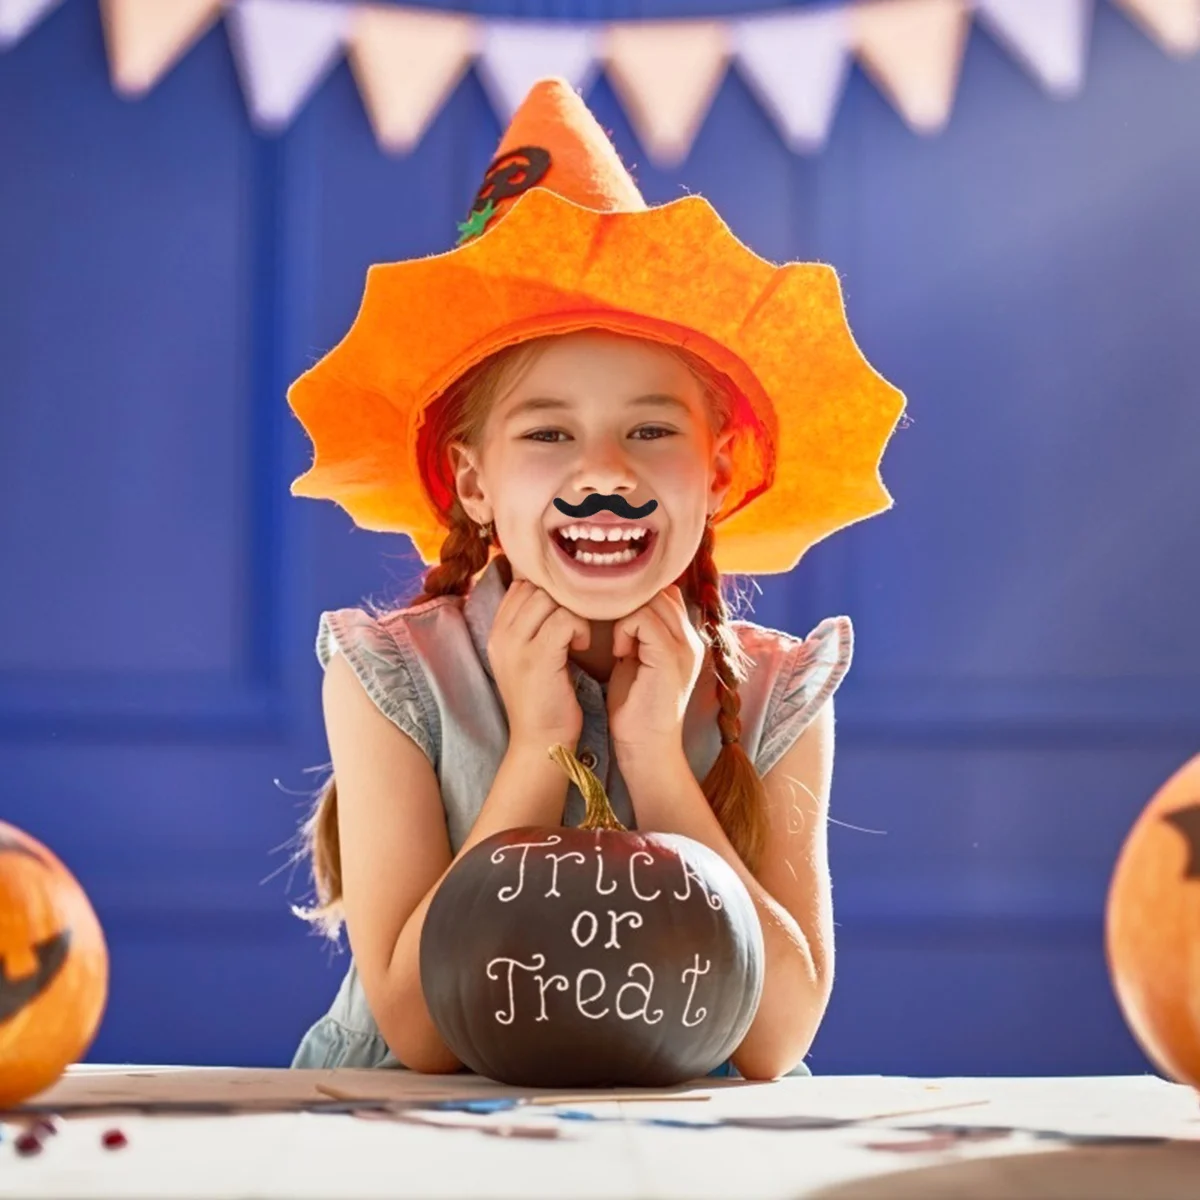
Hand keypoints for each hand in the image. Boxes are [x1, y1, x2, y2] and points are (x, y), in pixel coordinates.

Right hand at [488, 579, 588, 751]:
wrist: (540, 743)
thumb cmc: (544, 701)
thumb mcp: (528, 659)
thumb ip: (532, 627)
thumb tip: (554, 594)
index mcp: (497, 633)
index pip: (520, 585)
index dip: (548, 590)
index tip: (566, 610)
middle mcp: (500, 636)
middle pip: (535, 587)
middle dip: (563, 599)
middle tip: (577, 623)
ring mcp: (515, 646)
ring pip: (549, 598)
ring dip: (573, 612)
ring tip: (578, 638)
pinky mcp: (537, 658)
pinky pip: (564, 620)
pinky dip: (580, 628)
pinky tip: (581, 646)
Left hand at [607, 585, 705, 763]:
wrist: (646, 748)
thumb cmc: (634, 708)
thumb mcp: (636, 660)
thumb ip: (637, 632)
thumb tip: (618, 605)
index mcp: (685, 639)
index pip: (666, 593)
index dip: (638, 600)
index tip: (617, 623)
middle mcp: (691, 639)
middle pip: (661, 591)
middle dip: (630, 604)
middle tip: (615, 633)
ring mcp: (685, 647)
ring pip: (652, 599)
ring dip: (626, 616)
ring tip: (620, 646)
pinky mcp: (670, 657)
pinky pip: (643, 618)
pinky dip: (624, 630)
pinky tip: (620, 653)